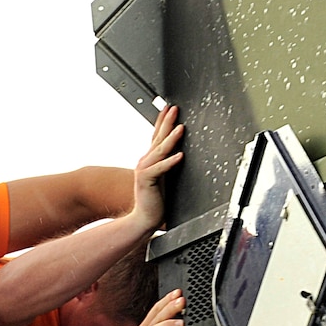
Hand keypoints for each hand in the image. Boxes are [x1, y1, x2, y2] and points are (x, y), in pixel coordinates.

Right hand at [128, 105, 182, 232]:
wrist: (144, 218)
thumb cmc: (155, 200)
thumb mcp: (163, 177)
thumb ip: (166, 164)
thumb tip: (178, 152)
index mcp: (149, 160)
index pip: (156, 136)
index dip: (162, 121)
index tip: (168, 107)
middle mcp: (145, 161)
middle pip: (158, 138)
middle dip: (166, 122)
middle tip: (174, 108)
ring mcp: (144, 169)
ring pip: (160, 151)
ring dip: (171, 138)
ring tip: (180, 128)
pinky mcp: (147, 180)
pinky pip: (161, 169)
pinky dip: (170, 161)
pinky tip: (180, 155)